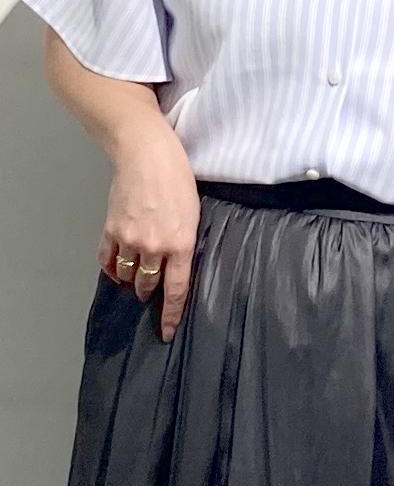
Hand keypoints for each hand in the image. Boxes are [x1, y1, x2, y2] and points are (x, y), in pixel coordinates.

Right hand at [96, 127, 201, 341]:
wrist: (145, 154)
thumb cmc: (177, 178)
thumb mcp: (194, 213)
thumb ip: (185, 241)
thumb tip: (180, 260)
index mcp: (181, 244)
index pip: (176, 290)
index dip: (171, 315)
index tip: (168, 332)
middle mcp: (154, 248)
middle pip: (148, 285)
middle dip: (149, 294)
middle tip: (150, 296)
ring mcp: (129, 240)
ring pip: (127, 275)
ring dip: (131, 281)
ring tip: (135, 279)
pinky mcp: (111, 229)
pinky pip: (107, 260)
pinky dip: (111, 268)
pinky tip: (116, 269)